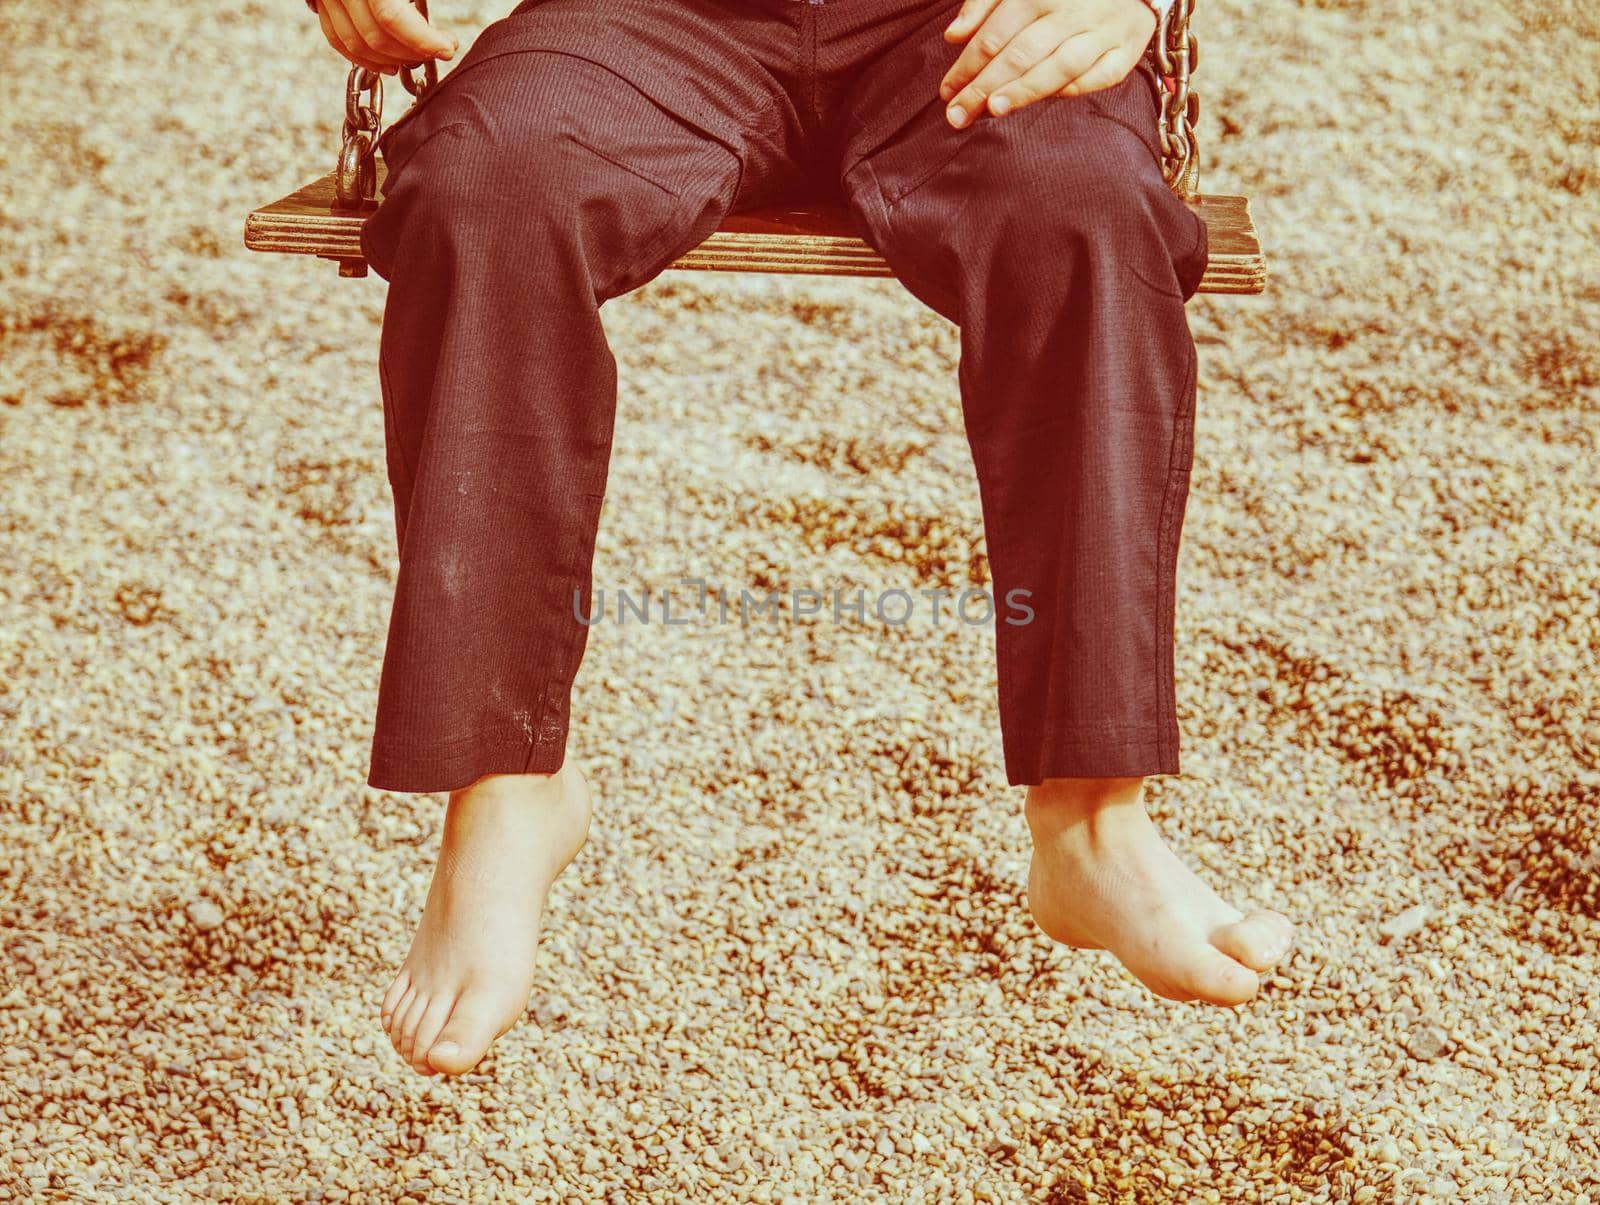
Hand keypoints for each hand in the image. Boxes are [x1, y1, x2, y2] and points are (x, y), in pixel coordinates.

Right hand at [311, 0, 457, 74]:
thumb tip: (444, 24)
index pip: (391, 17)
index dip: (422, 40)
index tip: (447, 46)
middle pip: (374, 34)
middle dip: (411, 51)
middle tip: (437, 49)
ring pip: (353, 41)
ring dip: (389, 58)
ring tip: (417, 56)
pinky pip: (335, 36)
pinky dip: (362, 56)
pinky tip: (388, 61)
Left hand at [939, 0, 1155, 127]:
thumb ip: (983, 5)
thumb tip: (953, 35)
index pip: (996, 33)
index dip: (968, 64)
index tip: (947, 92)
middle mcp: (1071, 10)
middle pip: (1022, 52)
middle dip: (986, 85)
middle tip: (959, 114)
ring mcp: (1102, 30)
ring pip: (1061, 65)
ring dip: (1026, 89)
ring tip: (995, 109)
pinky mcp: (1125, 50)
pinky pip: (1101, 75)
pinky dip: (1075, 88)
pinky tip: (1049, 99)